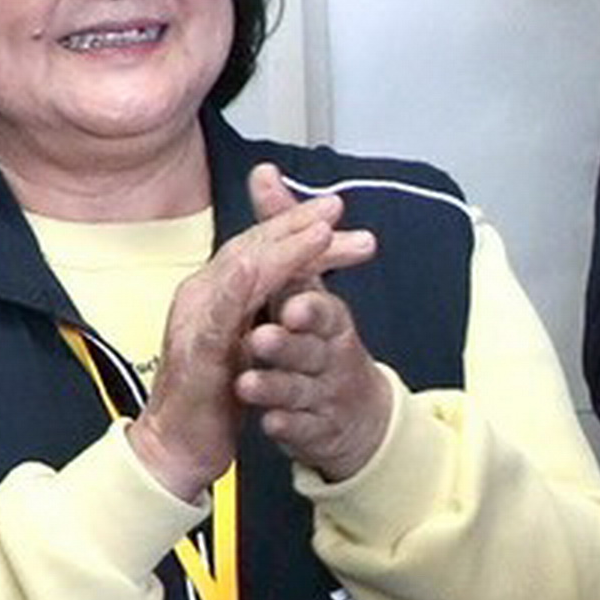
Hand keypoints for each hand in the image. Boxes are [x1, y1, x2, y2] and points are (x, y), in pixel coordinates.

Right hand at [126, 174, 378, 498]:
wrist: (178, 445)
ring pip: (242, 265)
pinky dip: (254, 280)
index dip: (296, 226)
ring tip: (323, 229)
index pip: (260, 246)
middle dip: (298, 224)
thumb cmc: (214, 394)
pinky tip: (279, 265)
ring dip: (285, 244)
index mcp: (217, 291)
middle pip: (255, 246)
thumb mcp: (248, 343)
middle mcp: (204, 293)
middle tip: (338, 207)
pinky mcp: (198, 345)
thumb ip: (268, 308)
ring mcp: (198, 316)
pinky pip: (226, 304)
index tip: (336, 211)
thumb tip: (293, 279)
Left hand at [237, 170, 399, 482]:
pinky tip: (267, 422)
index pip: (322, 304)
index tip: (292, 300)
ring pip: (300, 387)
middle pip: (314, 347)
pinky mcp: (312, 427)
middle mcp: (330, 351)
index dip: (309, 302)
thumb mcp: (303, 282)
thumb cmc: (318, 337)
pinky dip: (284, 423)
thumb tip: (265, 171)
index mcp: (327, 317)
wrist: (351, 414)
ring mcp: (322, 391)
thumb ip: (282, 230)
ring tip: (249, 381)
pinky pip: (298, 426)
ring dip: (276, 383)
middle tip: (264, 336)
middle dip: (292, 342)